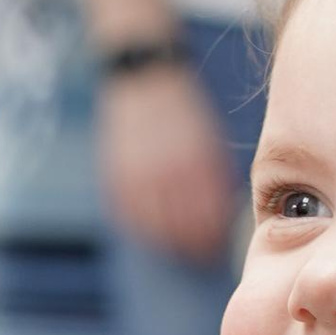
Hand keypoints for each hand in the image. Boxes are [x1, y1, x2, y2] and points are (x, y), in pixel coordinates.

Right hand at [98, 62, 239, 262]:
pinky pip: (129, 213)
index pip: (209, 216)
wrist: (147, 75)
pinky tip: (151, 232)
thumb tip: (217, 216)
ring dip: (168, 242)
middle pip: (182, 227)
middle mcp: (169, 171)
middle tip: (200, 259)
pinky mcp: (117, 174)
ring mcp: (140, 174)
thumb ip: (212, 175)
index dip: (213, 238)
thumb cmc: (186, 111)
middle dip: (193, 246)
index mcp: (198, 162)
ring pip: (155, 226)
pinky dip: (141, 226)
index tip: (218, 251)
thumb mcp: (209, 139)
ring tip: (177, 251)